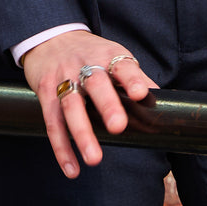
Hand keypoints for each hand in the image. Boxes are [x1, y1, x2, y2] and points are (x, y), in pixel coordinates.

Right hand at [21, 29, 157, 177]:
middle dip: (107, 104)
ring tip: (95, 159)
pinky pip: (53, 121)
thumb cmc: (90, 53)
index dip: (131, 79)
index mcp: (107, 55)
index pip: (122, 65)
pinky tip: (72, 168)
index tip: (140, 94)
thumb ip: (134, 76)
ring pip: (71, 105)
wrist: (50, 37)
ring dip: (82, 133)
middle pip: (96, 83)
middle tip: (118, 127)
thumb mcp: (112, 55)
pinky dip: (62, 147)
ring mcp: (63, 78)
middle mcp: (84, 64)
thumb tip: (160, 100)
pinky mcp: (46, 92)